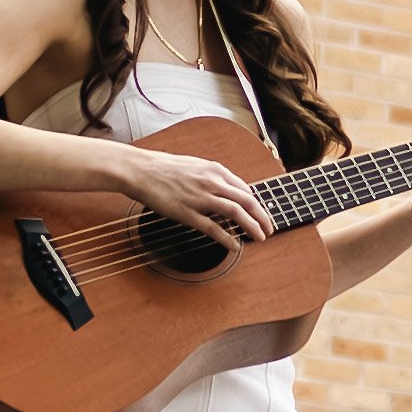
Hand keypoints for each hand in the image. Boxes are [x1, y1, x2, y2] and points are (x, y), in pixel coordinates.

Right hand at [123, 146, 275, 244]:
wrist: (141, 170)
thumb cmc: (164, 168)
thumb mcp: (195, 165)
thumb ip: (213, 176)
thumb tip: (228, 190)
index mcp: (215, 170)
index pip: (245, 189)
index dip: (257, 205)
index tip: (261, 215)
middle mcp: (212, 182)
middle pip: (247, 201)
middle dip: (262, 217)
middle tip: (269, 229)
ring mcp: (201, 198)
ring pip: (236, 214)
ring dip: (252, 227)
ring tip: (260, 237)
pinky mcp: (188, 213)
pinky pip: (213, 228)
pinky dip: (228, 238)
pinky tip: (235, 246)